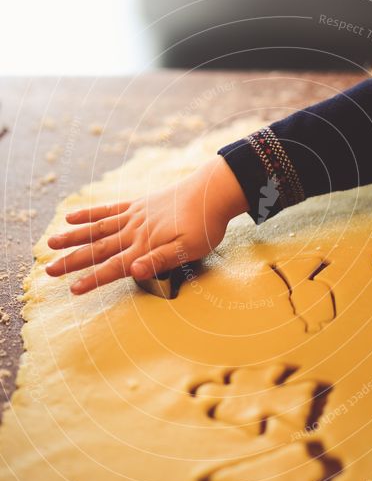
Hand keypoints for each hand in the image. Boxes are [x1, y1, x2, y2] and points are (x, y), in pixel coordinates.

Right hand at [46, 156, 248, 294]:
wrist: (213, 191)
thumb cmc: (205, 224)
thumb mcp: (191, 248)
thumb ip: (162, 259)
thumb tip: (135, 270)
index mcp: (146, 245)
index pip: (114, 266)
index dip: (93, 279)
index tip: (72, 289)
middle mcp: (135, 231)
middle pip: (98, 249)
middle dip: (73, 261)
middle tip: (48, 271)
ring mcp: (134, 216)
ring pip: (97, 228)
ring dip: (73, 237)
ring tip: (51, 244)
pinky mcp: (138, 204)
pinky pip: (108, 209)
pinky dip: (89, 213)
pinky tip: (71, 216)